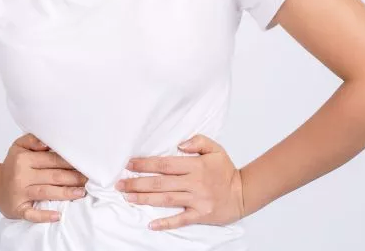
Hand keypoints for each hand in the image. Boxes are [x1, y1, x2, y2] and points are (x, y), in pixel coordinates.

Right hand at [0, 133, 88, 222]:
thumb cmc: (13, 165)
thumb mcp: (18, 146)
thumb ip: (33, 140)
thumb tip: (48, 141)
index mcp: (23, 158)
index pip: (52, 159)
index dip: (70, 162)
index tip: (85, 164)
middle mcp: (21, 175)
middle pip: (53, 176)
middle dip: (73, 178)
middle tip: (89, 179)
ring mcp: (20, 193)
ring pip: (46, 192)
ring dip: (66, 193)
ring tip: (81, 193)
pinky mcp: (18, 209)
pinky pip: (32, 214)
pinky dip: (45, 216)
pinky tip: (58, 216)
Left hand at [115, 134, 245, 230]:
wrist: (244, 193)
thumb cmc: (226, 170)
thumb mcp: (215, 149)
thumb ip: (198, 141)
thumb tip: (180, 144)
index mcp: (196, 166)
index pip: (165, 164)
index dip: (145, 164)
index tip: (129, 164)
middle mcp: (195, 183)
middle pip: (161, 183)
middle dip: (138, 183)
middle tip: (120, 184)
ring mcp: (197, 201)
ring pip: (166, 200)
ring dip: (145, 199)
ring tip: (127, 197)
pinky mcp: (201, 215)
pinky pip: (181, 220)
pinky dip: (166, 223)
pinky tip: (151, 224)